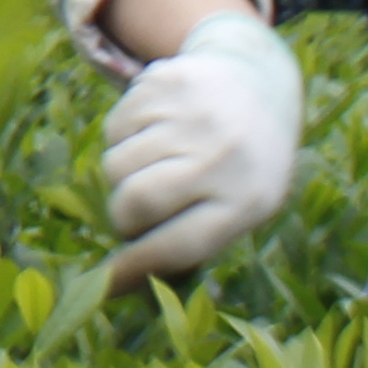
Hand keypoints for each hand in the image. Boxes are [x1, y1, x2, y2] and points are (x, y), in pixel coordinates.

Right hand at [100, 13, 303, 288]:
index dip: (137, 268)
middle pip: (136, 200)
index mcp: (247, 200)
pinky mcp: (165, 83)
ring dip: (122, 177)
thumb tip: (130, 286)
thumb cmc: (246, 164)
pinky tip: (154, 132)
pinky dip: (123, 139)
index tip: (109, 283)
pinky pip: (114, 127)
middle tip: (134, 217)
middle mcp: (221, 156)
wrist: (258, 81)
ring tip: (153, 168)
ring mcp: (191, 115)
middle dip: (123, 218)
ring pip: (116, 165)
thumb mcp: (241, 208)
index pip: (179, 244)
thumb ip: (193, 244)